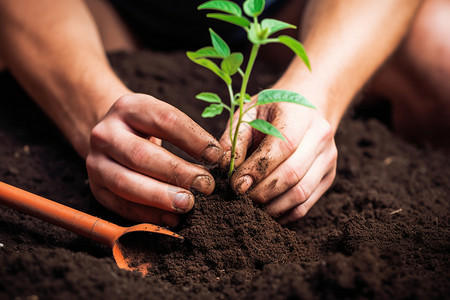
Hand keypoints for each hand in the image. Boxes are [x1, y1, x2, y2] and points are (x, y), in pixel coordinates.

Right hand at [86, 93, 222, 225]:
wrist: (110, 134)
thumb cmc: (145, 127)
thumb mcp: (160, 117)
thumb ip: (185, 134)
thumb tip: (217, 161)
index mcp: (129, 108)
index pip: (164, 120)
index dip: (193, 139)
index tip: (216, 155)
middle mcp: (106, 133)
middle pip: (141, 155)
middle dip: (176, 173)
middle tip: (204, 185)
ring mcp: (96, 162)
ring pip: (126, 183)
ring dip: (160, 197)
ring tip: (187, 204)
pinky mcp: (96, 188)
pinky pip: (120, 206)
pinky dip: (148, 215)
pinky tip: (171, 218)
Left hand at [219, 95, 336, 223]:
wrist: (309, 104)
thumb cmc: (273, 108)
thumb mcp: (250, 111)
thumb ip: (235, 138)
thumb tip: (225, 167)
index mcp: (301, 114)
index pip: (283, 146)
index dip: (257, 169)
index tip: (236, 183)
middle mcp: (321, 136)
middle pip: (293, 173)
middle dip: (262, 191)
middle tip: (239, 197)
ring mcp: (328, 159)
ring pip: (301, 193)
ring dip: (272, 206)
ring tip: (250, 206)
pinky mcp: (328, 177)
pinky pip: (306, 204)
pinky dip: (283, 213)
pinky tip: (265, 211)